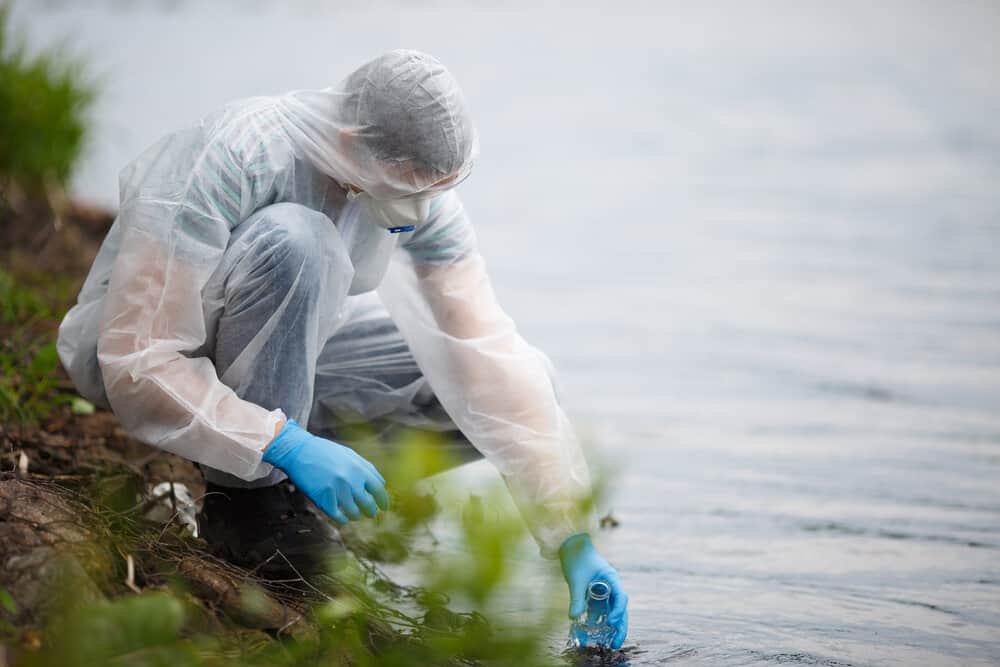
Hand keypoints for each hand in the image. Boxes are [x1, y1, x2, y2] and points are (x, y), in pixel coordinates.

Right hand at [263, 420, 389, 522]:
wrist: (300, 451)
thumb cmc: (326, 452)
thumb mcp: (350, 455)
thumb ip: (367, 469)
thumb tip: (382, 484)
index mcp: (359, 468)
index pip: (379, 490)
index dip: (383, 501)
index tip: (384, 508)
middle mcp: (350, 480)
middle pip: (368, 504)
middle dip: (371, 511)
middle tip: (370, 514)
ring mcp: (336, 490)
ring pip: (353, 512)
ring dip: (356, 516)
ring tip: (356, 515)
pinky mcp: (323, 498)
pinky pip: (337, 516)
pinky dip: (342, 519)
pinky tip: (343, 518)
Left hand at [559, 533, 627, 648]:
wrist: (569, 545)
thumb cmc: (576, 558)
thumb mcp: (576, 579)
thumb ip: (576, 598)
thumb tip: (573, 618)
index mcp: (612, 578)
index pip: (621, 598)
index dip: (618, 611)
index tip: (611, 622)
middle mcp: (611, 586)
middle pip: (620, 609)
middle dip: (619, 627)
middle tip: (615, 644)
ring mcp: (604, 591)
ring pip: (611, 611)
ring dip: (610, 627)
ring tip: (609, 643)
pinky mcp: (595, 594)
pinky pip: (599, 610)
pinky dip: (597, 620)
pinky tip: (592, 631)